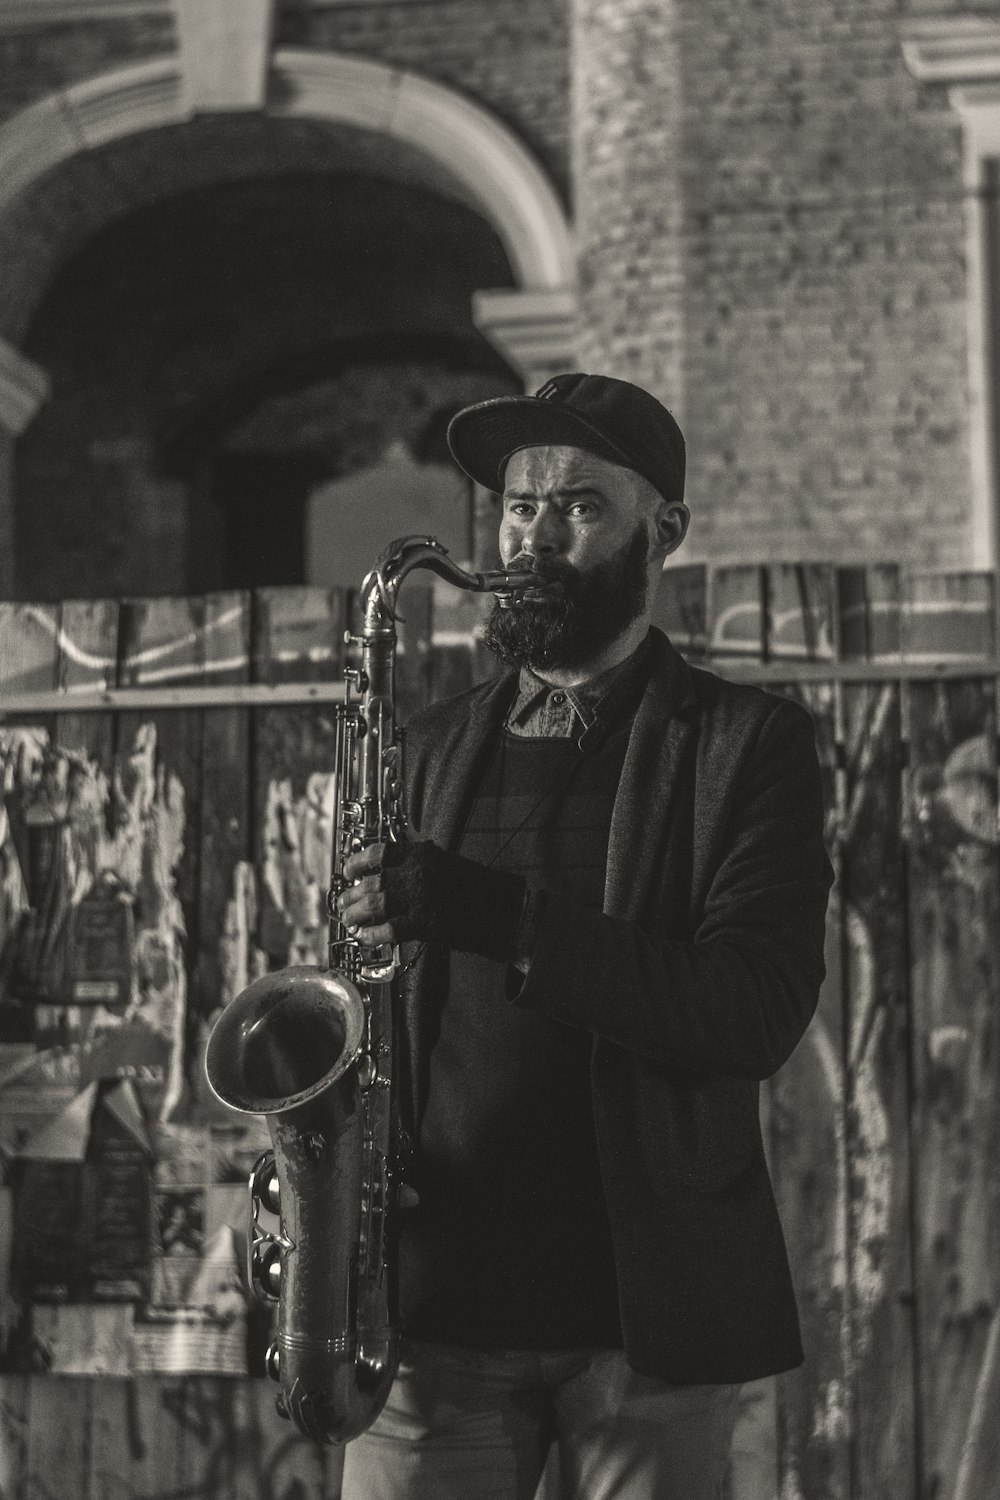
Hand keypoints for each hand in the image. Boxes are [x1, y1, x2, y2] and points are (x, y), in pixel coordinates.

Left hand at [336, 838, 525, 960]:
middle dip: (351, 894)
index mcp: (422, 854)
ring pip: (374, 904)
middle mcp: (417, 873)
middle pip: (371, 882)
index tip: (348, 870)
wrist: (501, 908)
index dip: (357, 861)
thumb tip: (388, 876)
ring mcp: (419, 898)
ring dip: (356, 914)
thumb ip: (418, 865)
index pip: (379, 852)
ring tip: (348, 920)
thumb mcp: (446, 863)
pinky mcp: (425, 924)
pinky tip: (364, 937)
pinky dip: (372, 934)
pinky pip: (388, 930)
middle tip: (342, 902)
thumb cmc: (476, 886)